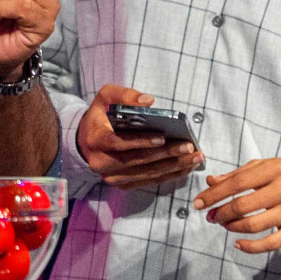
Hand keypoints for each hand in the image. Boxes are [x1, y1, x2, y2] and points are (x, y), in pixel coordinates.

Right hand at [76, 85, 202, 188]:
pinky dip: (169, 175)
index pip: (118, 143)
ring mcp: (112, 176)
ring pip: (147, 174)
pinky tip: (186, 167)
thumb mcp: (105, 98)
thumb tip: (148, 101)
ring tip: (194, 158)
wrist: (86, 140)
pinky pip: (149, 181)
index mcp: (96, 140)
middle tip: (189, 148)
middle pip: (137, 161)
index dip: (140, 142)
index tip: (162, 139)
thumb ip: (124, 95)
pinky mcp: (122, 184)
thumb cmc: (100, 116)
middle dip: (166, 155)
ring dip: (173, 167)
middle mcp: (101, 163)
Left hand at [193, 158, 280, 252]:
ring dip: (233, 227)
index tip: (198, 202)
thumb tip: (211, 182)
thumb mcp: (269, 166)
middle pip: (244, 205)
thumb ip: (240, 174)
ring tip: (223, 225)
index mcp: (275, 169)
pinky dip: (252, 247)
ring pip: (255, 224)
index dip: (214, 194)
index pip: (238, 182)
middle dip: (221, 213)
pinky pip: (272, 243)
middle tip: (210, 216)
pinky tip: (239, 244)